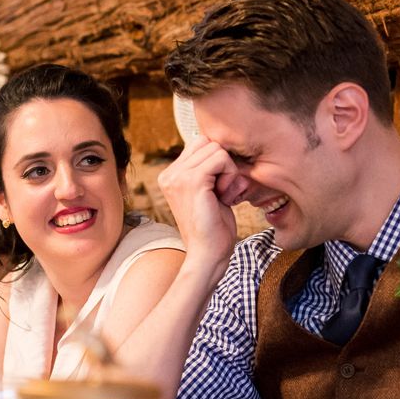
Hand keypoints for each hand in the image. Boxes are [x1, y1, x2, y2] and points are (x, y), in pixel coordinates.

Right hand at [155, 134, 242, 284]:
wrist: (208, 256)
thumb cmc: (213, 228)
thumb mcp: (205, 192)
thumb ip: (206, 170)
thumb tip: (219, 145)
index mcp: (170, 176)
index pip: (198, 144)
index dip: (215, 161)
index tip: (218, 187)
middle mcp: (169, 174)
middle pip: (207, 142)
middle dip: (222, 163)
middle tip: (222, 191)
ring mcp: (178, 176)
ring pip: (215, 148)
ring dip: (228, 170)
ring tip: (223, 195)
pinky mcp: (192, 181)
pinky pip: (221, 158)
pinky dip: (230, 174)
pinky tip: (225, 196)